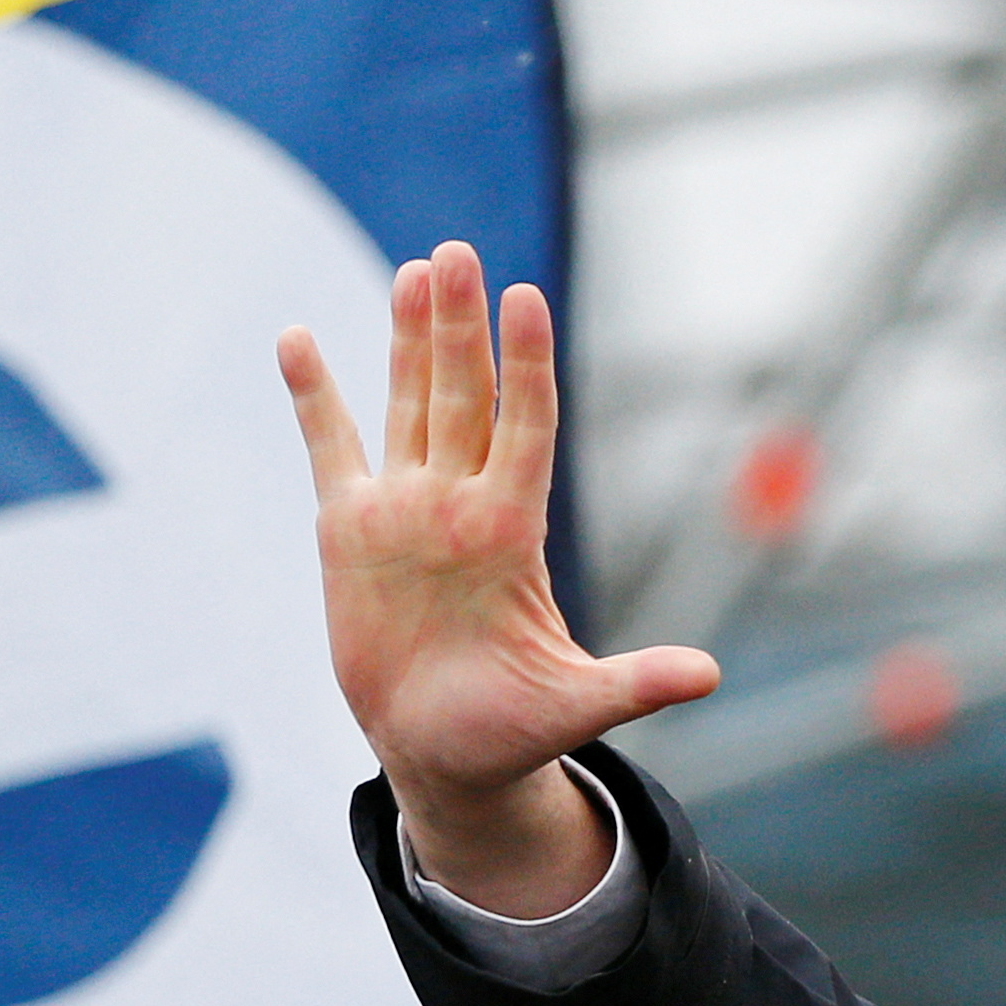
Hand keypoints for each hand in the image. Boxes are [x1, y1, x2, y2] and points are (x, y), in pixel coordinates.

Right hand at [279, 241, 718, 913]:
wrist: (443, 752)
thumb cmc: (512, 730)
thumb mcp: (575, 706)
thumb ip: (636, 683)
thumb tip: (709, 676)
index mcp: (511, 531)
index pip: (524, 426)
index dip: (525, 365)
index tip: (526, 300)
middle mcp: (460, 504)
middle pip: (463, 396)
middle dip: (459, 327)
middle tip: (457, 253)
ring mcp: (404, 510)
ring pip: (409, 403)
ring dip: (408, 338)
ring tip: (417, 270)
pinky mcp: (349, 529)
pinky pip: (329, 446)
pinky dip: (314, 395)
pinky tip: (295, 338)